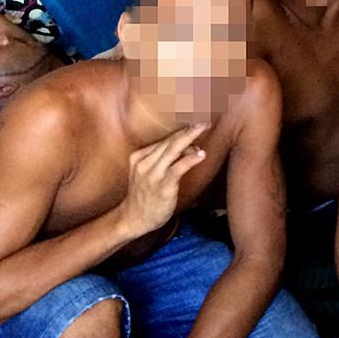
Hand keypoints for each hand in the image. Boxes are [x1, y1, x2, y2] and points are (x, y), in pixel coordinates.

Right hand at [117, 124, 208, 239]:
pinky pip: (178, 168)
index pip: (164, 139)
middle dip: (189, 128)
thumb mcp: (150, 172)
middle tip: (205, 118)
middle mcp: (144, 163)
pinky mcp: (162, 186)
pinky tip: (202, 154)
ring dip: (191, 137)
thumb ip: (168, 158)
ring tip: (205, 126)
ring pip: (173, 150)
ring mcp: (152, 175)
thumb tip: (193, 147)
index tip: (196, 117)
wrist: (132, 220)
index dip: (182, 129)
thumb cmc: (145, 194)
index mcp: (139, 157)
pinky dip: (191, 159)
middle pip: (170, 141)